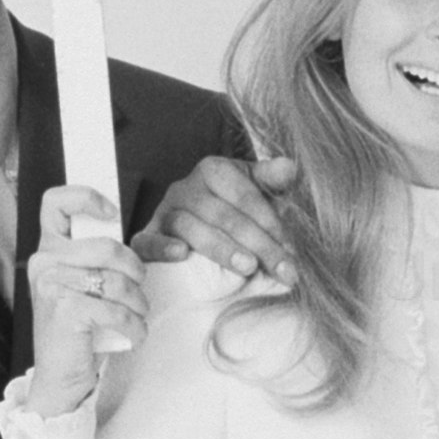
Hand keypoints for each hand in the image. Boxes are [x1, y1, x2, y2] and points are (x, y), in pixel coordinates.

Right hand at [21, 182, 145, 411]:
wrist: (61, 376)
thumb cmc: (81, 327)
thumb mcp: (89, 284)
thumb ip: (104, 258)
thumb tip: (148, 238)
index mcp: (49, 249)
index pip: (55, 202)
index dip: (86, 197)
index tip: (112, 214)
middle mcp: (44, 263)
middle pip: (107, 246)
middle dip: (136, 270)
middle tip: (139, 287)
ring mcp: (52, 286)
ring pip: (117, 281)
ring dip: (138, 303)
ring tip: (136, 316)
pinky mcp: (65, 311)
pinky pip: (117, 309)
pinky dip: (134, 326)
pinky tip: (132, 335)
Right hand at [142, 148, 295, 285]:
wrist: (204, 240)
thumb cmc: (237, 214)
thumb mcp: (259, 194)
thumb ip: (272, 181)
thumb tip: (289, 168)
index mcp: (213, 170)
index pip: (245, 195)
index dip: (271, 223)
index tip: (293, 251)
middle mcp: (185, 187)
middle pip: (224, 215)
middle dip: (259, 245)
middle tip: (283, 270)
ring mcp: (164, 212)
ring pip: (191, 228)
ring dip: (222, 249)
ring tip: (249, 267)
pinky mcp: (146, 237)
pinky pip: (148, 240)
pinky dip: (162, 247)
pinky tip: (180, 255)